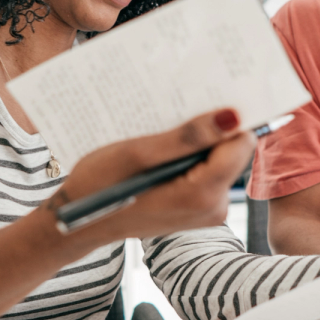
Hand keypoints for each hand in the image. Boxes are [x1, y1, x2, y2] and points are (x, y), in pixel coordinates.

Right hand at [49, 108, 255, 242]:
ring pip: (217, 160)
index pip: (240, 143)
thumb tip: (232, 117)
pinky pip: (205, 172)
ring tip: (164, 133)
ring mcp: (206, 211)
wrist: (79, 222)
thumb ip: (188, 137)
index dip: (227, 118)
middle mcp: (213, 207)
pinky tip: (162, 150)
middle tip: (177, 113)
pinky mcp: (197, 208)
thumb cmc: (100, 186)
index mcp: (202, 195)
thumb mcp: (138, 154)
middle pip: (231, 151)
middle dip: (208, 130)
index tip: (207, 98)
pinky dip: (188, 157)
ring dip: (195, 143)